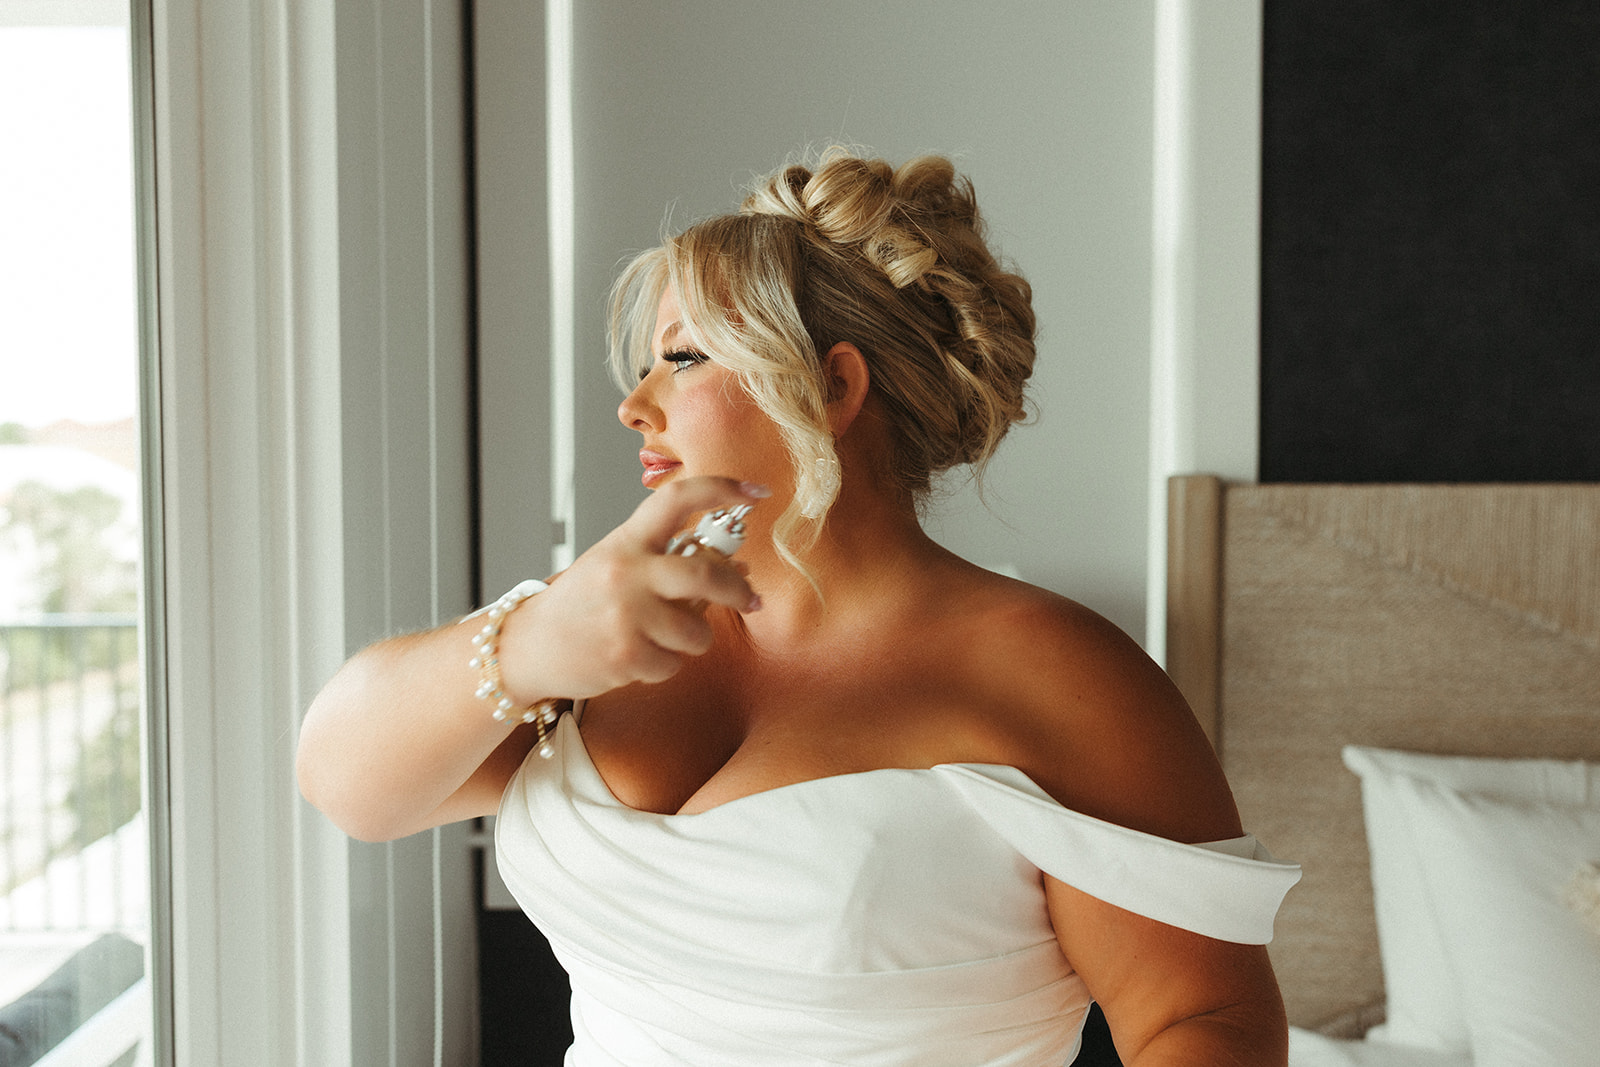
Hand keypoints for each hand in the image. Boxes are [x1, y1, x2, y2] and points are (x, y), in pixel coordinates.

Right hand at [494, 476, 767, 702]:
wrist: (531, 645)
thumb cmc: (584, 603)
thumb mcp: (620, 566)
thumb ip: (671, 564)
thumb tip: (738, 569)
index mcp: (626, 540)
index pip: (677, 499)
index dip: (722, 489)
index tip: (756, 491)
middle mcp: (626, 572)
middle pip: (705, 573)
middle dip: (737, 591)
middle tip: (752, 600)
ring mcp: (626, 615)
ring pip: (697, 631)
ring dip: (694, 639)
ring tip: (668, 637)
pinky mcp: (625, 655)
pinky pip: (674, 664)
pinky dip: (666, 665)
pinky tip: (639, 656)